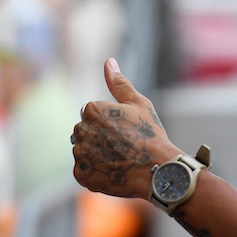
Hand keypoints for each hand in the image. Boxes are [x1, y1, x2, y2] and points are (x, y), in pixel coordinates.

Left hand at [71, 59, 180, 198]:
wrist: (157, 170)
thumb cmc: (150, 134)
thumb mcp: (138, 103)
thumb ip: (119, 82)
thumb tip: (109, 62)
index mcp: (91, 109)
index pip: (93, 114)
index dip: (110, 122)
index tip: (126, 131)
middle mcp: (80, 130)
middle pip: (86, 132)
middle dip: (101, 138)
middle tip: (124, 146)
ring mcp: (79, 154)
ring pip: (85, 152)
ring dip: (97, 155)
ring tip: (119, 160)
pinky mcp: (81, 174)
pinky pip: (85, 171)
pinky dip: (96, 172)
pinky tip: (114, 171)